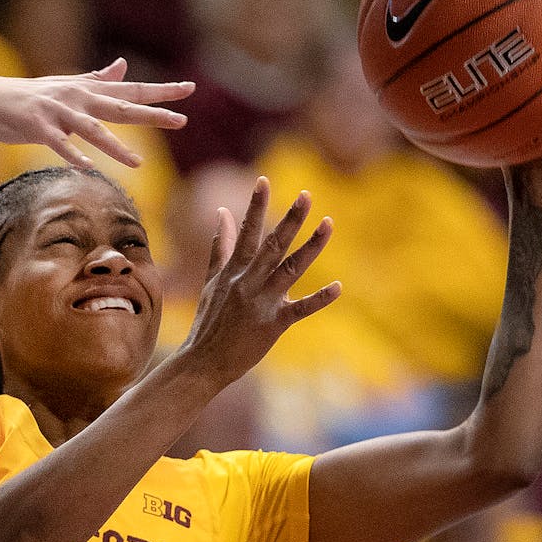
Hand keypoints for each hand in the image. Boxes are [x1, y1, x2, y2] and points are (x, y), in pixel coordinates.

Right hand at [0, 59, 193, 167]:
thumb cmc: (28, 97)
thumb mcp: (67, 85)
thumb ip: (96, 79)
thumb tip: (123, 65)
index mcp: (86, 89)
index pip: (130, 89)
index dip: (160, 91)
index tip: (190, 90)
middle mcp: (76, 97)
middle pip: (121, 106)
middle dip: (152, 113)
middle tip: (182, 120)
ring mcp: (57, 112)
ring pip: (92, 129)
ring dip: (115, 146)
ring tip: (139, 163)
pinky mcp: (36, 127)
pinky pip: (58, 145)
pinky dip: (72, 155)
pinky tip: (87, 169)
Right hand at [176, 176, 339, 387]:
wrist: (203, 361)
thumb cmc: (209, 321)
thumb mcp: (212, 280)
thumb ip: (221, 246)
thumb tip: (223, 213)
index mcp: (233, 271)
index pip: (247, 232)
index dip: (256, 206)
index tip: (264, 180)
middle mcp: (247, 282)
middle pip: (273, 245)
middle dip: (290, 218)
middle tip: (307, 194)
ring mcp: (261, 303)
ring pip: (290, 269)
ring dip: (311, 246)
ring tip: (328, 223)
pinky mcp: (273, 324)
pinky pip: (300, 309)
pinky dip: (319, 299)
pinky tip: (338, 287)